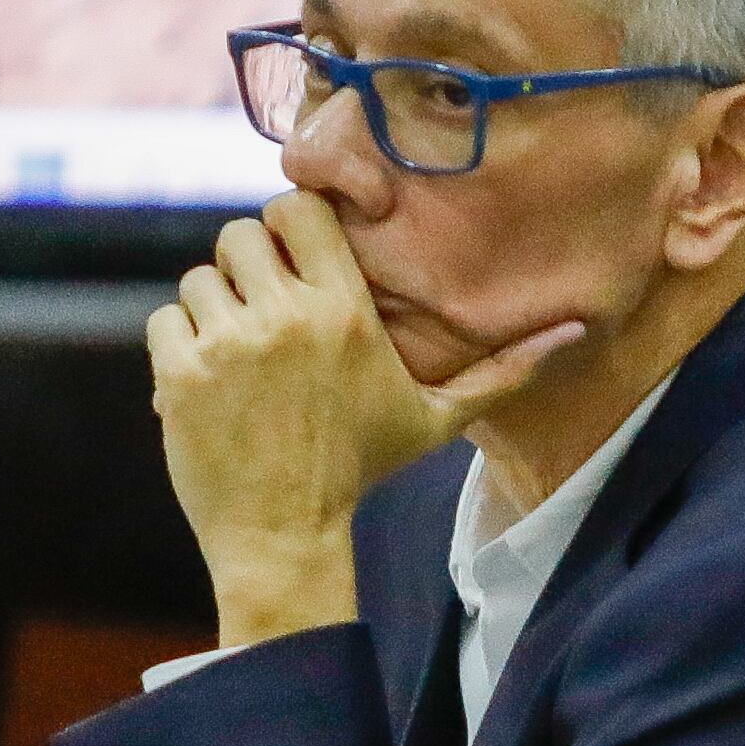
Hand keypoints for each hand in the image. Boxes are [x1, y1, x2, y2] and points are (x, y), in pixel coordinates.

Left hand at [147, 191, 581, 646]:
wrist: (286, 536)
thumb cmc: (361, 471)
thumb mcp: (436, 419)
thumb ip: (503, 371)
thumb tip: (579, 333)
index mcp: (345, 310)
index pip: (296, 209)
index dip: (286, 224)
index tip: (291, 258)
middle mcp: (287, 317)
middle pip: (237, 232)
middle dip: (244, 264)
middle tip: (258, 308)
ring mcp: (230, 344)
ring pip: (199, 277)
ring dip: (210, 309)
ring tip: (233, 354)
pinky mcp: (182, 374)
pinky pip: (166, 320)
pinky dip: (176, 346)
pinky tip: (203, 383)